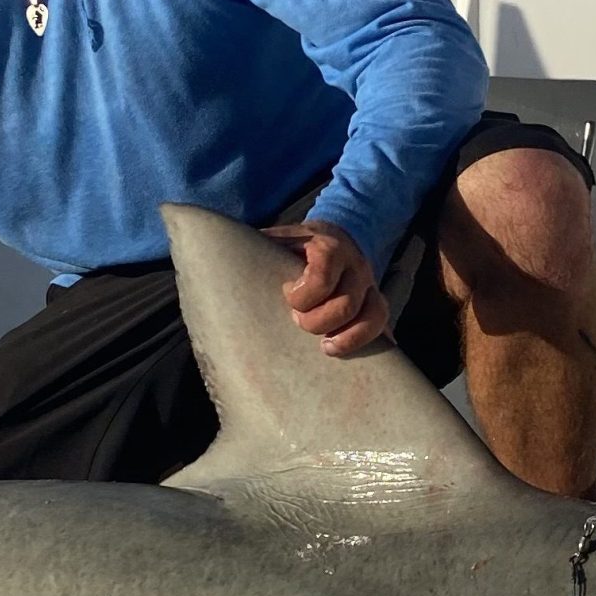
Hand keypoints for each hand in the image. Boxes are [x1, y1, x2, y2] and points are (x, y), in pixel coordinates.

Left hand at [265, 220, 388, 357]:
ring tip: (325, 349)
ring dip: (348, 338)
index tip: (288, 296)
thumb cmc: (294, 246)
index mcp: (328, 246)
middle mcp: (355, 266)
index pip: (325, 270)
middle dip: (319, 320)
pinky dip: (368, 343)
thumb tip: (212, 256)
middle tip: (299, 322)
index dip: (305, 292)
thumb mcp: (278, 238)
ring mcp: (369, 286)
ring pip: (374, 315)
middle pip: (348, 301)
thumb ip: (259, 248)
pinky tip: (349, 356)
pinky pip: (383, 327)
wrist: (333, 238)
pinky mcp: (375, 305)